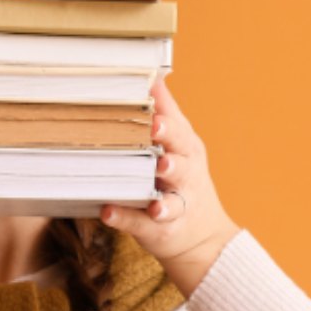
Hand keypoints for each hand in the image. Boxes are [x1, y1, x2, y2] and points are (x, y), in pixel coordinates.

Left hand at [100, 77, 241, 297]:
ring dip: (160, 194)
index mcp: (186, 150)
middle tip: (156, 148)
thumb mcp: (181, 142)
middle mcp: (184, 176)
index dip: (166, 126)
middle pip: (180, 165)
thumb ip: (166, 111)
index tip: (153, 118)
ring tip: (151, 190)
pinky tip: (107, 212)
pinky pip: (141, 224)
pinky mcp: (160, 229)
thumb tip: (153, 73)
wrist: (202, 237)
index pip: (178, 133)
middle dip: (169, 158)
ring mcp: (174, 204)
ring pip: (169, 200)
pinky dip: (125, 219)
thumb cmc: (183, 178)